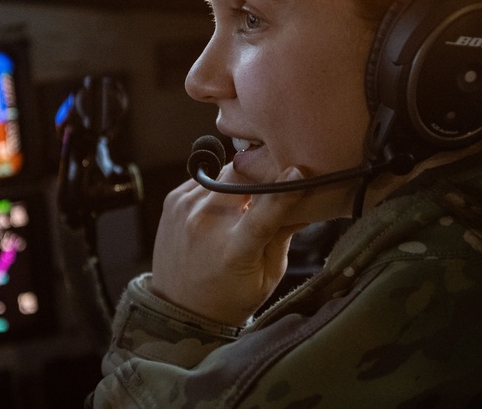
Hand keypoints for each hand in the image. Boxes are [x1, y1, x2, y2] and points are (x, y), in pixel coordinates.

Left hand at [149, 163, 309, 326]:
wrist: (178, 310)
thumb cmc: (230, 297)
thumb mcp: (268, 276)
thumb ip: (284, 236)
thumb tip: (308, 203)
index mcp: (234, 250)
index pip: (264, 213)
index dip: (284, 190)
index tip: (299, 171)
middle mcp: (205, 224)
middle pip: (241, 175)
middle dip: (261, 172)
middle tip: (274, 178)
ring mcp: (185, 209)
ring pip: (224, 172)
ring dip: (241, 181)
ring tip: (245, 202)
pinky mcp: (172, 200)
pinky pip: (206, 178)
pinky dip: (220, 186)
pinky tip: (222, 207)